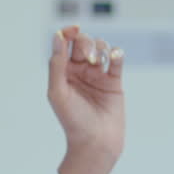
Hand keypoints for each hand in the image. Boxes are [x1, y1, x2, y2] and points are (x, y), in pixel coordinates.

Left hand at [49, 26, 124, 173]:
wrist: (95, 144)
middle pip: (84, 43)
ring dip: (101, 48)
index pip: (64, 44)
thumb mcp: (57, 92)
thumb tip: (58, 37)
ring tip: (99, 62)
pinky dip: (116, 54)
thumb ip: (56, 65)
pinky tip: (114, 57)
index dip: (68, 32)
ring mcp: (98, 76)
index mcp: (63, 73)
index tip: (74, 29)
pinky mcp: (114, 83)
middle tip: (89, 58)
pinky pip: (116, 60)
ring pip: (101, 48)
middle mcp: (80, 72)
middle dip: (86, 44)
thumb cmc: (73, 121)